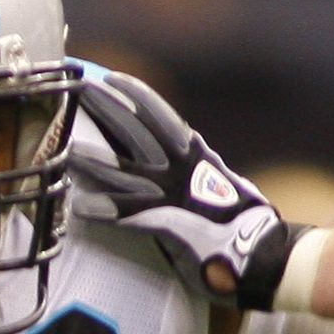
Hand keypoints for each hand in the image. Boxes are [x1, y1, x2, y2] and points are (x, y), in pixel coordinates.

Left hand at [64, 70, 295, 309]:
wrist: (267, 254)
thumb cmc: (241, 227)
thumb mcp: (217, 187)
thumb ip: (194, 173)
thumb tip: (179, 162)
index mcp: (196, 158)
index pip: (162, 119)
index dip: (137, 97)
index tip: (113, 78)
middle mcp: (184, 170)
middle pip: (137, 133)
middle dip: (107, 110)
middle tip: (78, 91)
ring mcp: (175, 197)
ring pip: (126, 172)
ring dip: (94, 161)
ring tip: (66, 151)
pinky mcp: (172, 227)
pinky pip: (132, 217)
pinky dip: (107, 211)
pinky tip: (82, 208)